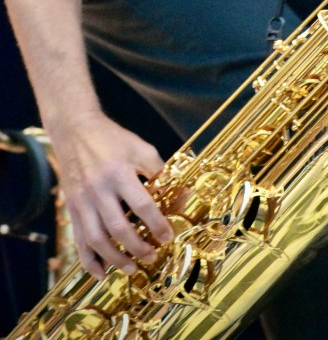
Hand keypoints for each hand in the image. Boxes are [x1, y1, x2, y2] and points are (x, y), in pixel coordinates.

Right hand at [50, 111, 174, 278]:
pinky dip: (89, 261)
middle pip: (119, 228)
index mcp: (119, 172)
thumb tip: (178, 193)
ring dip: (115, 259)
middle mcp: (98, 189)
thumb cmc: (112, 139)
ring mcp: (82, 201)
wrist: (75, 131)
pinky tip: (101, 273)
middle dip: (138, 247)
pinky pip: (79, 240)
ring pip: (97, 239)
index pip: (142, 205)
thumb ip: (158, 170)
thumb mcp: (139, 147)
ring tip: (132, 268)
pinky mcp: (71, 209)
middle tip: (152, 255)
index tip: (168, 236)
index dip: (157, 224)